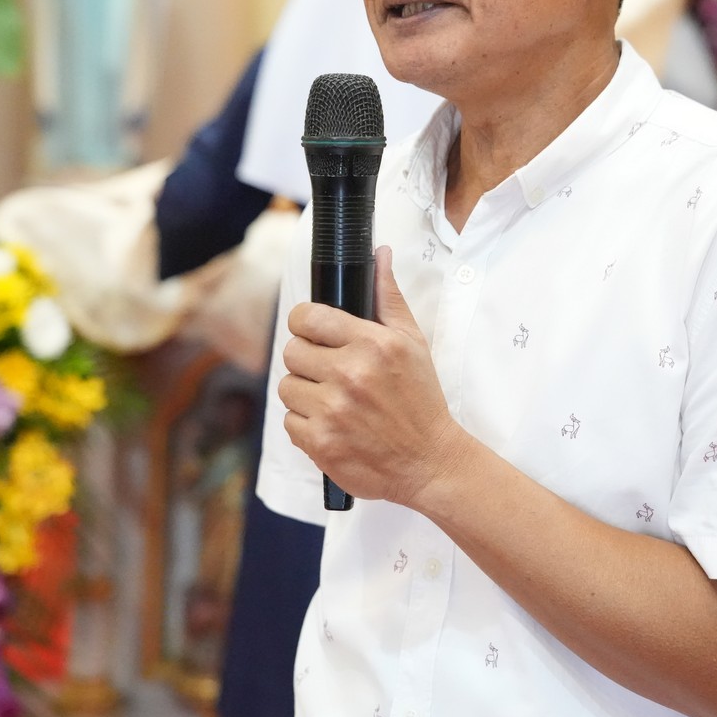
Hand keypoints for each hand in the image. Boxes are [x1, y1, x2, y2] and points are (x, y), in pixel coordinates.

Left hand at [278, 246, 467, 506]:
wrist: (429, 462)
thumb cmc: (421, 400)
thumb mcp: (412, 342)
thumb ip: (389, 297)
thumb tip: (379, 254)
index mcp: (371, 344)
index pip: (308, 317)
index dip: (306, 323)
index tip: (314, 333)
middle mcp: (349, 374)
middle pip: (292, 351)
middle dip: (308, 360)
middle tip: (330, 372)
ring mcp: (332, 411)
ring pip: (287, 387)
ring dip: (304, 393)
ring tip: (332, 400)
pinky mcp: (320, 443)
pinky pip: (289, 422)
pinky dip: (306, 425)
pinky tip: (332, 424)